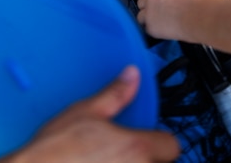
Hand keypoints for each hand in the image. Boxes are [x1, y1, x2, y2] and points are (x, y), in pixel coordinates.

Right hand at [0, 65, 178, 162]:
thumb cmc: (58, 147)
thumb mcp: (87, 111)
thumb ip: (116, 94)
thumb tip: (132, 76)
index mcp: (137, 148)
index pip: (172, 146)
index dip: (161, 139)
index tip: (149, 136)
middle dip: (149, 158)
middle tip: (126, 151)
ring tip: (111, 160)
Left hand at [137, 0, 214, 41]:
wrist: (201, 16)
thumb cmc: (201, 2)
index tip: (158, 0)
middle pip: (141, 1)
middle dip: (147, 7)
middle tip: (156, 13)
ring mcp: (150, 12)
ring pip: (141, 16)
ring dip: (147, 20)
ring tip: (158, 24)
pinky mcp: (152, 26)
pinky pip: (147, 29)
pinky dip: (153, 31)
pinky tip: (161, 32)